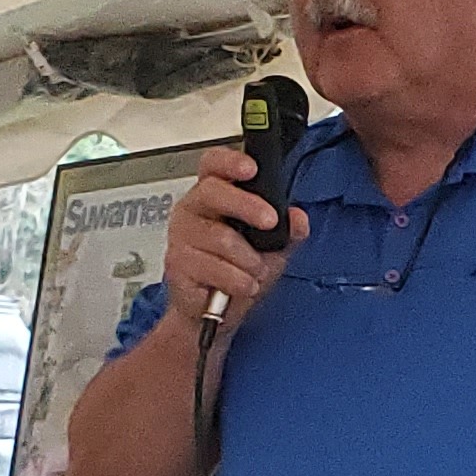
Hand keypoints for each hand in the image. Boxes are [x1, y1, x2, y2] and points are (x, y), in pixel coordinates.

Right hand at [161, 149, 310, 328]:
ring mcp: (181, 237)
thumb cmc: (238, 272)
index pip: (212, 165)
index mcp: (212, 196)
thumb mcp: (272, 249)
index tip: (251, 169)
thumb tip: (298, 219)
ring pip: (221, 238)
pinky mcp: (177, 265)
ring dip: (250, 260)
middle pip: (212, 192)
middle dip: (247, 206)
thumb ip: (288, 231)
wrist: (216, 313)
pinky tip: (242, 285)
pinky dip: (238, 281)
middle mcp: (191, 210)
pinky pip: (216, 268)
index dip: (229, 161)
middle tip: (270, 221)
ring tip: (255, 272)